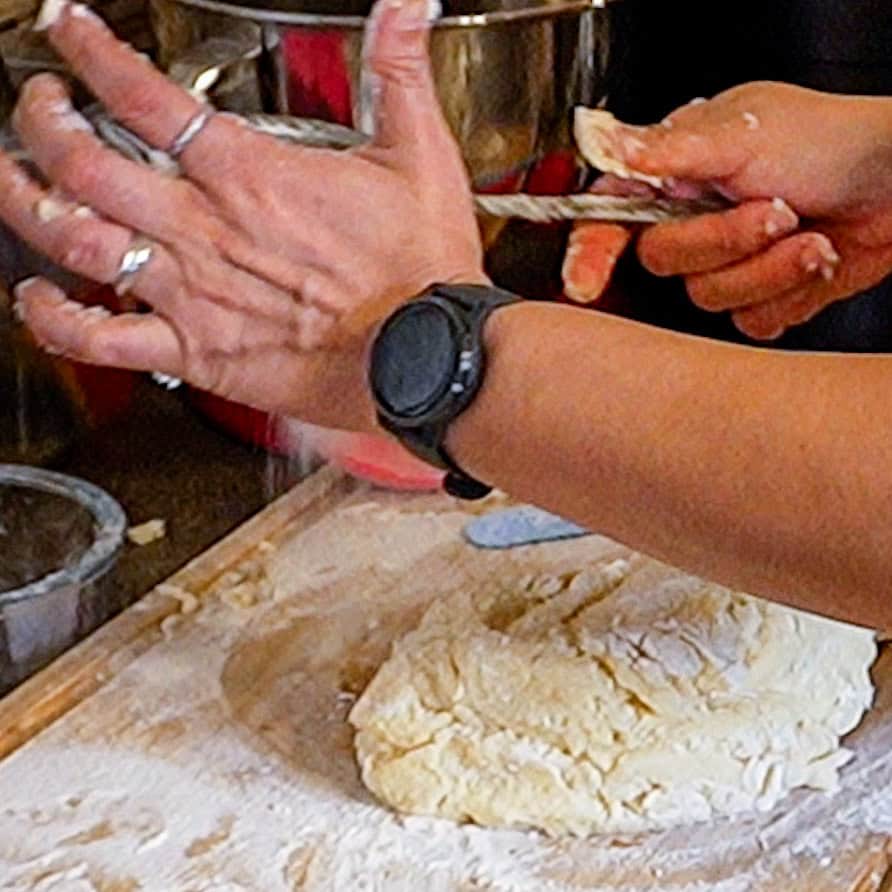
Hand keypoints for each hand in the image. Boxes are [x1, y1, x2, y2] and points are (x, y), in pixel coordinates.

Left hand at [7, 0, 484, 429]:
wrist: (427, 357)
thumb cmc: (420, 273)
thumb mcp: (420, 157)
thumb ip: (397, 74)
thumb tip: (404, 10)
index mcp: (252, 176)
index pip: (145, 96)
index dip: (93, 53)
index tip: (69, 33)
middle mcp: (208, 231)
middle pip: (86, 161)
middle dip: (43, 121)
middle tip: (38, 104)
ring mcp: (194, 294)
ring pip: (77, 241)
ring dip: (29, 204)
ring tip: (14, 179)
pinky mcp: (199, 354)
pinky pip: (104, 341)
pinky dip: (57, 320)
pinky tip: (39, 300)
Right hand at [563, 82, 891, 338]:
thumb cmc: (834, 141)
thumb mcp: (743, 133)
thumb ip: (665, 148)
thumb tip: (600, 139)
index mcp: (678, 176)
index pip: (612, 217)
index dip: (589, 251)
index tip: (584, 283)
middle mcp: (696, 221)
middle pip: (665, 262)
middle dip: (724, 241)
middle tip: (771, 210)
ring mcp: (728, 263)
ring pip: (709, 297)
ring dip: (767, 267)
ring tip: (806, 231)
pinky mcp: (762, 296)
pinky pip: (751, 321)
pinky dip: (790, 292)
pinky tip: (814, 258)